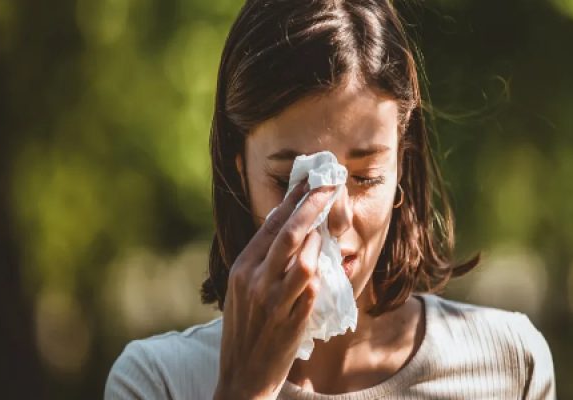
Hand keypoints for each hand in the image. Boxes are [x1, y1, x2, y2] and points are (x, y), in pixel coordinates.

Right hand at [214, 181, 332, 399]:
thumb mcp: (243, 289)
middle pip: (290, 232)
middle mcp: (254, 279)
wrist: (243, 375)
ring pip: (305, 257)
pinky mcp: (292, 318)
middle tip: (330, 185)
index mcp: (242, 268)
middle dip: (313, 204)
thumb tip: (288, 225)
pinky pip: (313, 287)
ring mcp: (274, 299)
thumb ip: (262, 260)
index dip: (293, 200)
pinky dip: (323, 272)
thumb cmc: (246, 328)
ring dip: (321, 240)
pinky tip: (328, 264)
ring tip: (327, 229)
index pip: (270, 225)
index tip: (310, 180)